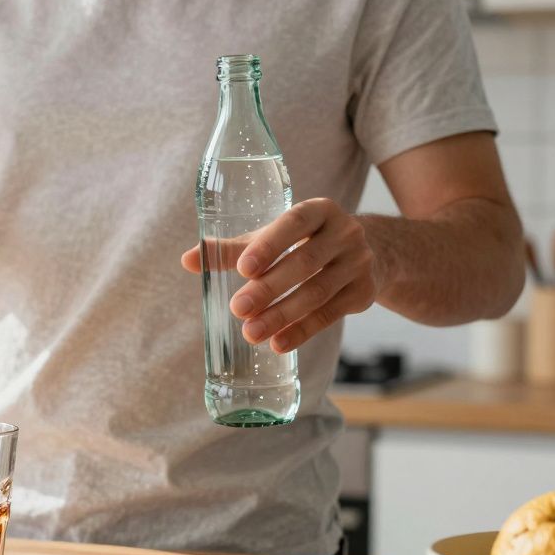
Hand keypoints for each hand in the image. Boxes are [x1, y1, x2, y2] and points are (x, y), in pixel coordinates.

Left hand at [180, 198, 381, 352]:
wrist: (366, 254)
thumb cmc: (303, 242)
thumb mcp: (273, 238)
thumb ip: (233, 249)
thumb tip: (187, 260)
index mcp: (319, 210)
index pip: (295, 223)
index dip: (269, 245)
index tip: (242, 269)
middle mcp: (346, 232)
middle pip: (305, 262)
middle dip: (270, 288)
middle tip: (238, 309)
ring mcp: (359, 263)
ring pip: (318, 292)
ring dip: (283, 315)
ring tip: (251, 333)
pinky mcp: (364, 293)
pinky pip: (331, 315)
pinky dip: (302, 331)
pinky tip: (278, 344)